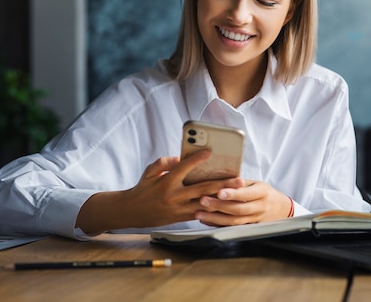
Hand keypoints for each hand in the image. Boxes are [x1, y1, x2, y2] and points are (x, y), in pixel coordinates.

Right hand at [76, 150, 244, 233]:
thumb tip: (179, 158)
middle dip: (222, 184)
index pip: (183, 168)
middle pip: (202, 189)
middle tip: (239, 180)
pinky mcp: (180, 218)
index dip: (196, 160)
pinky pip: (200, 213)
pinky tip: (226, 206)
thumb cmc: (142, 188)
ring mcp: (178, 209)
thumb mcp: (149, 172)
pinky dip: (213, 209)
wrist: (131, 212)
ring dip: (222, 199)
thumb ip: (163, 162)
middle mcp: (174, 196)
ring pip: (205, 204)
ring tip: (238, 194)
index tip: (210, 152)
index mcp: (166, 182)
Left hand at [194, 181, 291, 226]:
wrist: (280, 209)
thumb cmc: (263, 192)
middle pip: (238, 209)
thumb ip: (240, 183)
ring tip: (199, 213)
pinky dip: (217, 225)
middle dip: (219, 206)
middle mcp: (259, 207)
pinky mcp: (249, 229)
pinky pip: (231, 228)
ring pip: (233, 222)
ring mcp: (254, 220)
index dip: (233, 194)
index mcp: (262, 192)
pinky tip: (205, 221)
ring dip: (215, 218)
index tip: (219, 192)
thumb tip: (220, 176)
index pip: (246, 194)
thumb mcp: (256, 183)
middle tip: (202, 200)